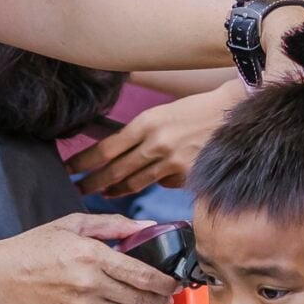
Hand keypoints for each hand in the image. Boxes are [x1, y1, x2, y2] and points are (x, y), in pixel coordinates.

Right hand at [0, 213, 179, 303]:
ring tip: (151, 303)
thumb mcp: (73, 225)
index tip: (174, 282)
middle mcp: (91, 284)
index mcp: (92, 256)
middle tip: (170, 295)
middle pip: (141, 298)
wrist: (2, 278)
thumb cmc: (33, 249)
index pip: (142, 275)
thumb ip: (113, 225)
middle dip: (162, 299)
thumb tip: (145, 226)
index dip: (165, 282)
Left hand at [66, 82, 246, 197]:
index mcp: (146, 123)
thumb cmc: (198, 109)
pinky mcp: (188, 176)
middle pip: (114, 171)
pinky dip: (159, 182)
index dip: (83, 162)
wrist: (235, 112)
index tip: (68, 169)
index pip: (104, 149)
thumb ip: (141, 134)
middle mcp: (156, 144)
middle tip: (78, 190)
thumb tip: (121, 154)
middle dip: (92, 183)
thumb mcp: (162, 113)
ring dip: (117, 190)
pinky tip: (159, 178)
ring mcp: (173, 163)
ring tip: (105, 193)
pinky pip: (165, 184)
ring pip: (136, 183)